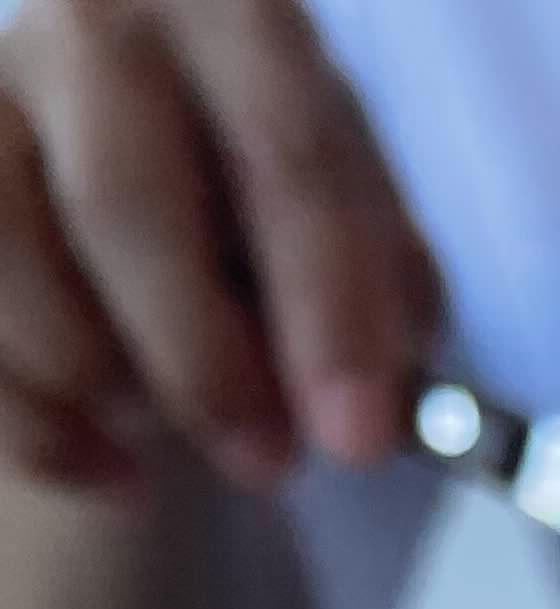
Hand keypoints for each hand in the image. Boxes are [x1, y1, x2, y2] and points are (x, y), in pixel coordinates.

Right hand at [0, 0, 438, 498]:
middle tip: (270, 463)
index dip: (327, 305)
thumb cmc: (266, 195)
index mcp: (228, 10)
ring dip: (115, 387)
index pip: (284, 149)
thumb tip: (373, 394)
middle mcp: (91, 23)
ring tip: (177, 420)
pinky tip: (118, 469)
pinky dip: (52, 435)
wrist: (164, 179)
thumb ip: (380, 291)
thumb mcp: (353, 221)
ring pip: (20, 271)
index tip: (360, 437)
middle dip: (205, 365)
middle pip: (124, 202)